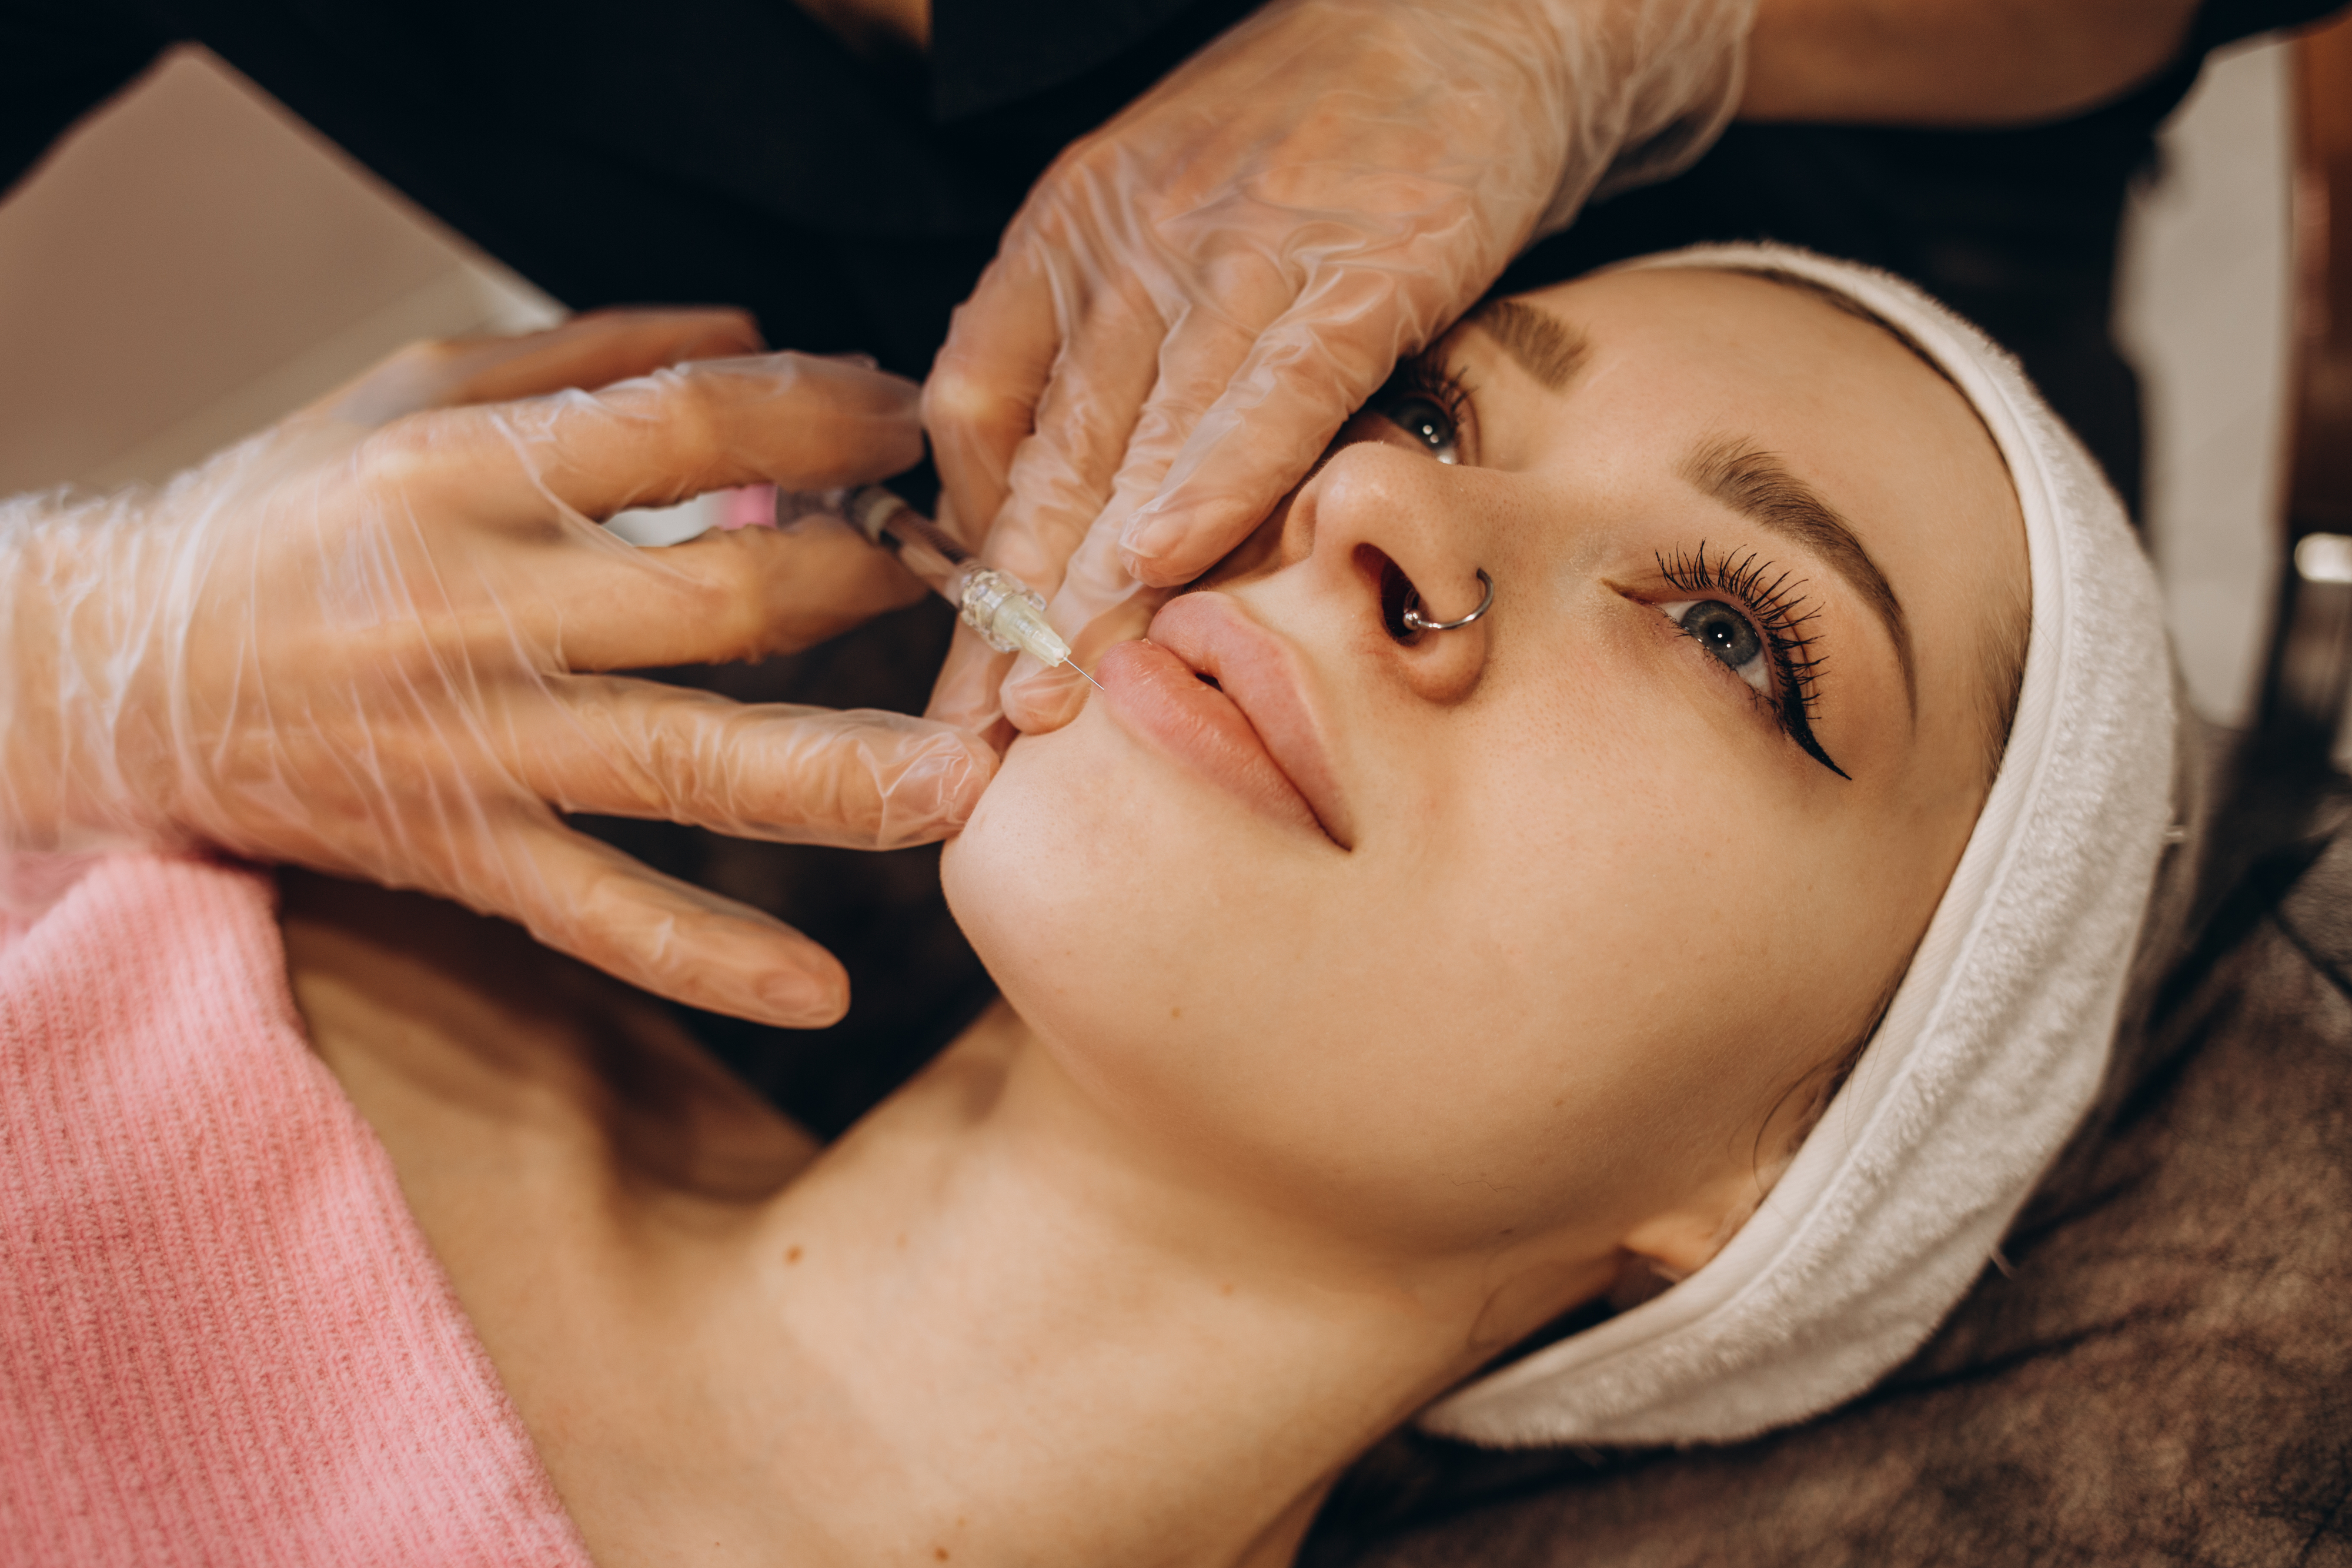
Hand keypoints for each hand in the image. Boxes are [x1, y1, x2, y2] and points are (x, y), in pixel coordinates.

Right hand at [1, 310, 995, 1026]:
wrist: (120, 672)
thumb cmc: (283, 512)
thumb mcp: (409, 390)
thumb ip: (586, 358)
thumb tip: (751, 325)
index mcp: (465, 475)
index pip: (685, 431)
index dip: (820, 416)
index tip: (909, 420)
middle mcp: (476, 611)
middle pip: (715, 600)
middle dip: (861, 584)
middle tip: (971, 582)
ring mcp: (475, 747)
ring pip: (684, 765)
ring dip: (836, 778)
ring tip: (963, 786)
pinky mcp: (462, 853)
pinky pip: (602, 914)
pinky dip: (708, 959)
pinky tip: (820, 990)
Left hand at [924, 0, 1754, 735]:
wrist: (1475, 10)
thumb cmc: (1322, 130)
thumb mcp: (1170, 212)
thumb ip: (1112, 343)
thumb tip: (1083, 506)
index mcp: (1073, 232)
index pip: (979, 406)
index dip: (964, 545)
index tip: (964, 660)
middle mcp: (1140, 245)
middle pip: (1050, 454)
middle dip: (1011, 609)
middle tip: (976, 730)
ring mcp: (1249, 255)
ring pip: (1149, 440)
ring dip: (1098, 580)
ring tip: (1058, 701)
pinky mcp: (1365, 269)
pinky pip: (1278, 389)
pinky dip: (1222, 479)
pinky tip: (1175, 563)